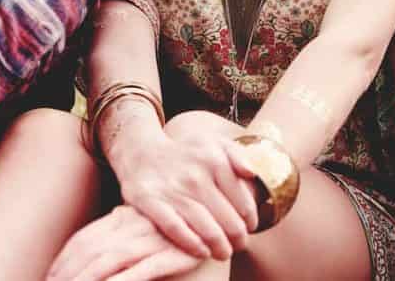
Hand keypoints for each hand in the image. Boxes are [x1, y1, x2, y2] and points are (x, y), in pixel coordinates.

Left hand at [47, 206, 202, 280]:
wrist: (223, 220)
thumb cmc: (182, 228)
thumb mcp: (148, 224)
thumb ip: (125, 226)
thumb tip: (107, 225)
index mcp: (127, 217)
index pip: (85, 238)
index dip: (63, 259)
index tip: (49, 276)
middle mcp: (138, 224)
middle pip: (91, 248)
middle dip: (67, 272)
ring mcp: (156, 238)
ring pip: (110, 259)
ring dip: (86, 278)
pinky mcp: (175, 253)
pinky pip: (145, 269)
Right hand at [111, 130, 258, 260]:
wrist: (142, 151)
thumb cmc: (186, 152)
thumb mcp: (214, 142)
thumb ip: (238, 155)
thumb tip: (252, 175)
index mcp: (215, 161)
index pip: (243, 202)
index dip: (251, 221)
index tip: (250, 228)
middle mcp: (196, 176)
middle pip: (227, 219)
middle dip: (238, 238)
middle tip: (239, 245)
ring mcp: (173, 190)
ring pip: (206, 227)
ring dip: (220, 246)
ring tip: (224, 253)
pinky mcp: (151, 202)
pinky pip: (176, 229)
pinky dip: (192, 244)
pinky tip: (202, 251)